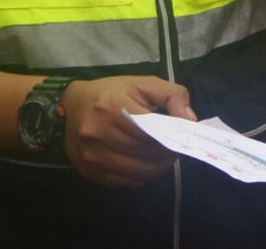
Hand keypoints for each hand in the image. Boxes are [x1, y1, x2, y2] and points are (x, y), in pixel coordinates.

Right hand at [61, 75, 195, 186]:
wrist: (76, 103)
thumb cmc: (115, 92)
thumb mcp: (145, 84)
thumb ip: (173, 96)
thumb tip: (190, 120)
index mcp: (112, 106)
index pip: (152, 132)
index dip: (172, 138)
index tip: (183, 139)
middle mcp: (97, 132)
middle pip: (145, 153)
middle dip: (167, 154)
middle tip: (176, 149)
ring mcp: (90, 154)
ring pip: (137, 172)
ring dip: (157, 168)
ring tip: (164, 157)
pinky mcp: (87, 170)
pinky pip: (125, 182)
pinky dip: (142, 176)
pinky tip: (146, 164)